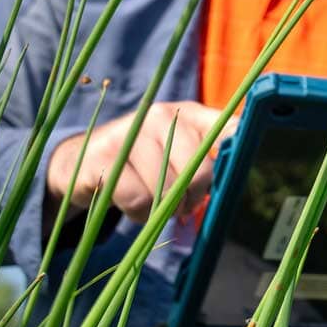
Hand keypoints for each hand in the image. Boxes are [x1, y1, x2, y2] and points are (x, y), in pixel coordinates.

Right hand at [44, 101, 236, 224]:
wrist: (78, 162)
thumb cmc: (140, 162)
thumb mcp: (174, 150)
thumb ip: (208, 157)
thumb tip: (239, 169)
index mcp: (187, 113)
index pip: (228, 126)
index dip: (241, 146)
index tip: (248, 161)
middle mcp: (161, 116)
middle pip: (198, 172)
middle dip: (191, 200)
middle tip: (179, 207)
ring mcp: (130, 133)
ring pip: (166, 190)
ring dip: (160, 210)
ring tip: (149, 203)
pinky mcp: (104, 157)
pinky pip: (138, 199)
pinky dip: (138, 214)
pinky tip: (130, 205)